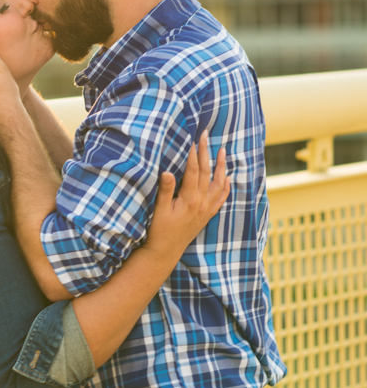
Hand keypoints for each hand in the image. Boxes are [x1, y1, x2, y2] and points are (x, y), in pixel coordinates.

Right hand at [144, 131, 229, 259]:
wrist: (166, 252)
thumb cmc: (159, 231)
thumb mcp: (158, 210)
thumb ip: (165, 191)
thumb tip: (167, 172)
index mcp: (189, 199)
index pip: (193, 171)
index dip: (192, 154)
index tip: (192, 139)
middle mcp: (201, 203)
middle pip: (206, 172)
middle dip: (205, 152)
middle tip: (206, 135)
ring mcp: (206, 209)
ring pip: (217, 183)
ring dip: (220, 166)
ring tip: (222, 151)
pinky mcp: (207, 215)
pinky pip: (221, 198)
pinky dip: (225, 186)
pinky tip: (228, 178)